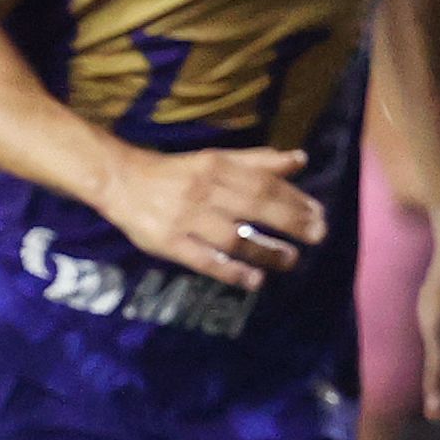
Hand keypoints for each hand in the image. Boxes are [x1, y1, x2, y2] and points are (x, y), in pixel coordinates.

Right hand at [90, 143, 323, 291]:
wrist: (121, 181)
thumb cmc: (176, 172)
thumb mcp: (215, 159)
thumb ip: (257, 161)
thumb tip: (300, 160)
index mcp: (216, 167)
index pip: (263, 183)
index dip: (294, 199)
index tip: (319, 213)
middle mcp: (203, 191)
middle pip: (254, 207)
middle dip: (290, 222)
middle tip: (318, 235)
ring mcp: (185, 219)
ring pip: (233, 237)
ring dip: (266, 251)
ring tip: (291, 260)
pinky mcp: (169, 244)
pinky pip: (204, 260)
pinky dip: (231, 271)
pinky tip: (254, 280)